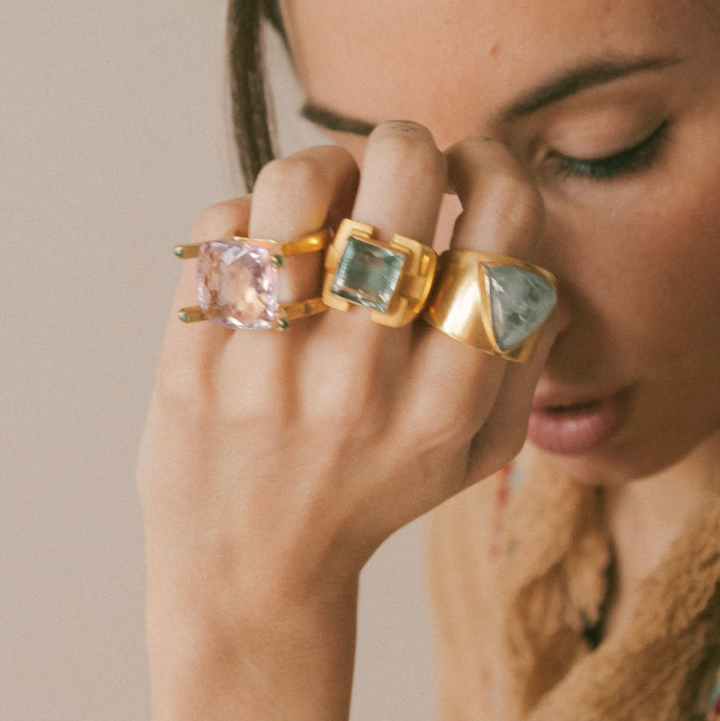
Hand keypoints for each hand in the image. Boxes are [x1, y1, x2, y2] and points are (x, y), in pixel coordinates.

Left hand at [140, 122, 554, 624]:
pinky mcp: (195, 359)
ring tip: (321, 202)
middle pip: (403, 173)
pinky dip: (247, 218)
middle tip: (393, 168)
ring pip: (298, 180)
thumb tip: (524, 245)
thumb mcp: (477, 453)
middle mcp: (363, 379)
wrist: (252, 575)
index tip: (471, 171)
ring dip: (319, 167)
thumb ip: (523, 354)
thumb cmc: (371, 491)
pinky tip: (264, 257)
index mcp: (450, 401)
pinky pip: (222, 226)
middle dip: (405, 144)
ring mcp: (270, 368)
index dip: (495, 165)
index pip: (503, 224)